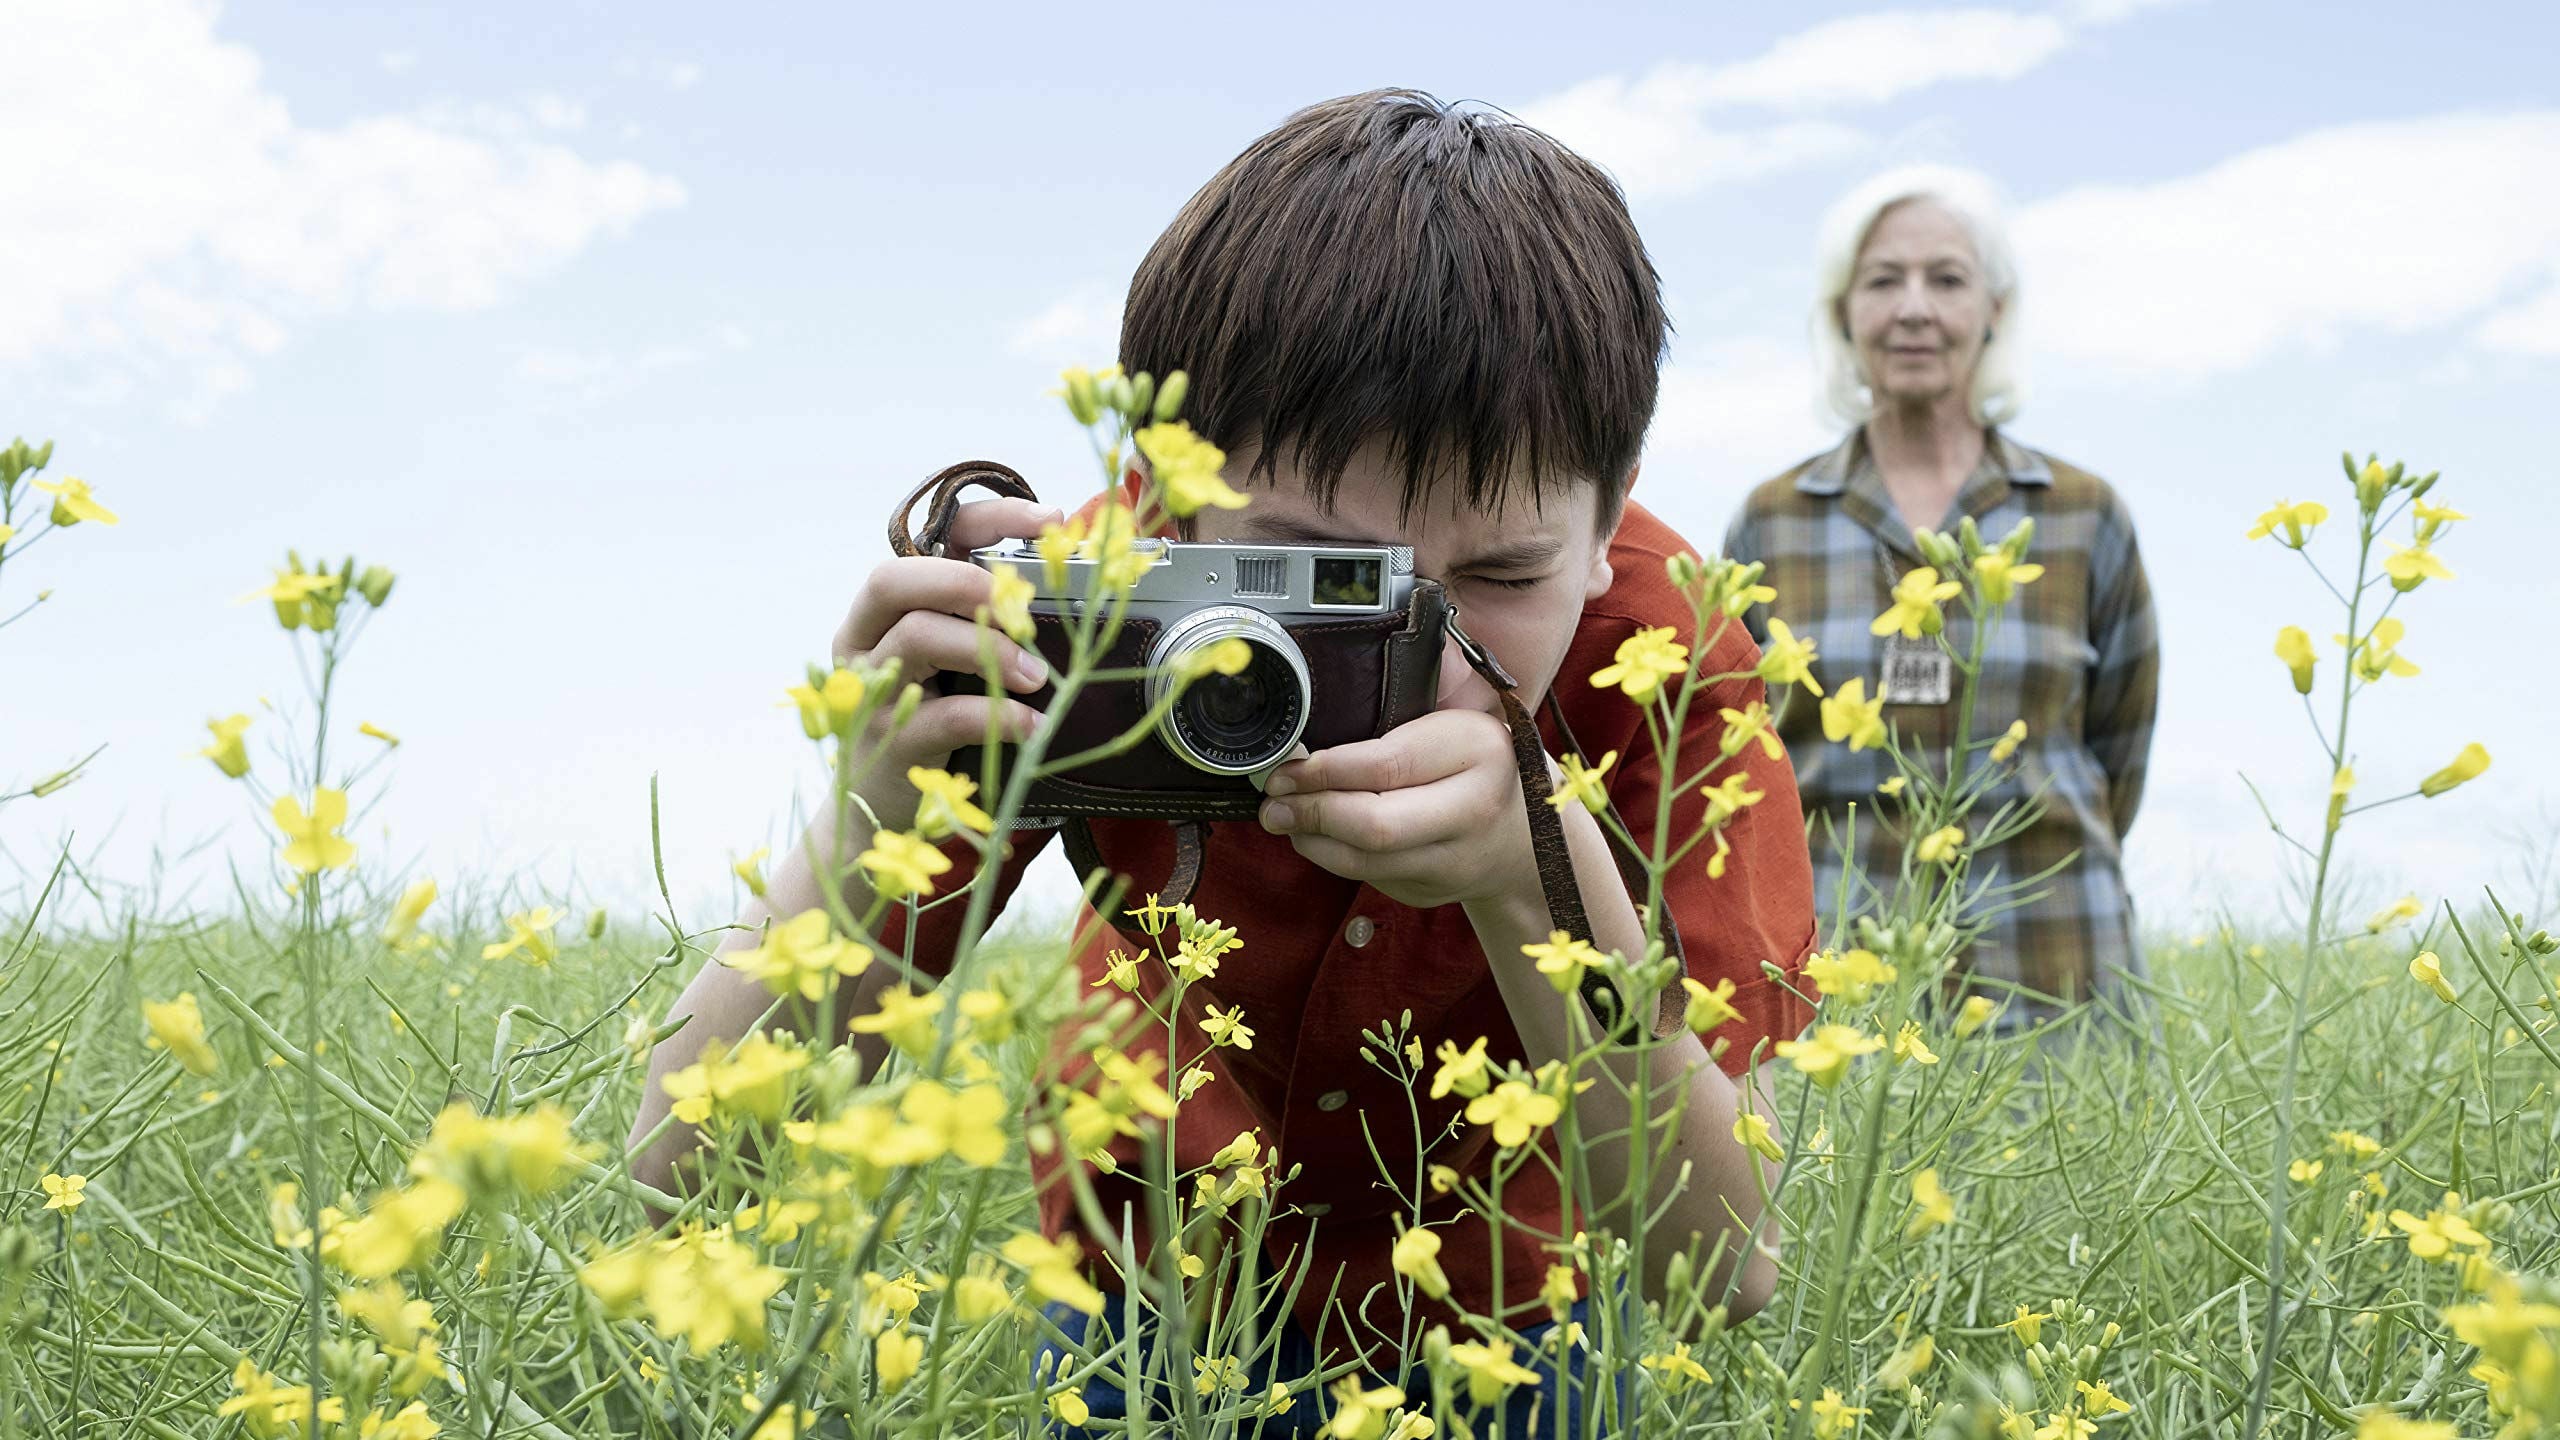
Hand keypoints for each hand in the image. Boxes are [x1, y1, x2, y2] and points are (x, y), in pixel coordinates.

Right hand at [829, 497, 1057, 831]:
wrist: (878, 809)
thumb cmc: (927, 722)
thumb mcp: (948, 663)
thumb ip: (982, 624)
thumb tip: (1060, 596)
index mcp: (885, 608)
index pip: (929, 539)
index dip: (991, 520)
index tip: (1052, 520)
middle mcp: (863, 638)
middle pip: (897, 580)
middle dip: (968, 583)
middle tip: (1022, 608)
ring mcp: (870, 690)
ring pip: (918, 636)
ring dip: (991, 650)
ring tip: (1039, 677)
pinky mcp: (889, 741)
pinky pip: (946, 714)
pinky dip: (999, 716)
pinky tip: (1031, 724)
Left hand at [1256, 704, 1537, 910]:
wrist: (1527, 831)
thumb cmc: (1476, 759)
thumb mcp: (1457, 715)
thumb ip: (1408, 695)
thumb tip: (1329, 685)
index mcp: (1478, 751)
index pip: (1388, 765)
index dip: (1326, 769)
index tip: (1287, 765)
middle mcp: (1473, 809)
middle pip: (1376, 826)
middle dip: (1312, 812)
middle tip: (1272, 801)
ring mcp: (1455, 860)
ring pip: (1365, 862)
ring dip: (1311, 840)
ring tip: (1281, 816)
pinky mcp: (1432, 891)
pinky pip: (1367, 877)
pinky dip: (1330, 856)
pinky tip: (1311, 834)